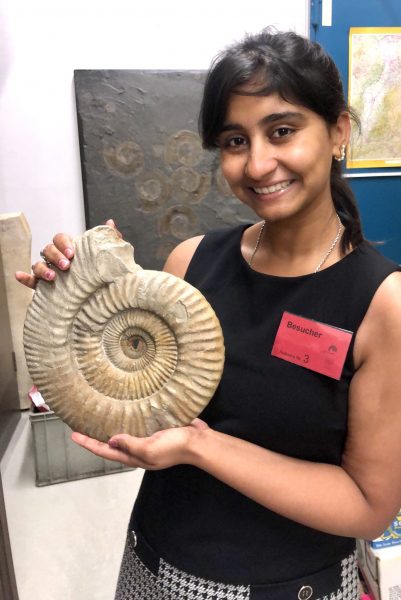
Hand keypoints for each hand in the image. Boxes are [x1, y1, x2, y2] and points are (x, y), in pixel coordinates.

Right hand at [15, 219, 120, 288]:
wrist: (95, 291)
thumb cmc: (97, 269)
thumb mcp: (104, 255)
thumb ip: (108, 239)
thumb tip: (110, 223)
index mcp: (69, 247)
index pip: (60, 238)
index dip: (64, 244)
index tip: (72, 253)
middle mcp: (56, 257)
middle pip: (48, 249)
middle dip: (55, 256)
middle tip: (67, 266)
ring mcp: (48, 270)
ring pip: (38, 264)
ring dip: (42, 268)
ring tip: (53, 277)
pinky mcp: (42, 285)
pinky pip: (31, 280)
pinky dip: (25, 278)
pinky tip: (20, 276)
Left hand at [71, 418, 208, 469]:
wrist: (199, 441)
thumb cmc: (174, 447)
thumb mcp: (149, 449)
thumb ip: (130, 445)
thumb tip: (109, 440)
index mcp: (135, 456)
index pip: (105, 451)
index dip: (89, 443)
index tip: (73, 435)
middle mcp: (138, 448)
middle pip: (112, 443)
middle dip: (96, 436)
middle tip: (81, 424)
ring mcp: (148, 438)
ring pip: (124, 432)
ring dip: (110, 425)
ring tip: (97, 415)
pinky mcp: (157, 426)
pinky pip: (137, 422)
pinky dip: (127, 417)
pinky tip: (123, 408)